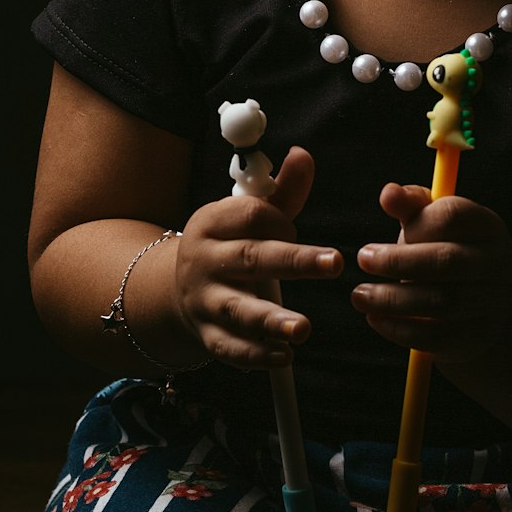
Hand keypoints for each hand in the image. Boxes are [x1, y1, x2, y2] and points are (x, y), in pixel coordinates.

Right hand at [175, 146, 342, 369]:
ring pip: (238, 310)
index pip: (252, 216)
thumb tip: (303, 155)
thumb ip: (282, 191)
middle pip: (252, 258)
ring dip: (272, 320)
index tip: (294, 231)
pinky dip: (255, 355)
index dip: (282, 221)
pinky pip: (230, 348)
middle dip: (295, 261)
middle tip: (335, 263)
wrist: (176, 289)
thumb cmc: (229, 244)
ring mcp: (204, 301)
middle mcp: (204, 260)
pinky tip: (283, 355)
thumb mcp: (247, 215)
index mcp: (212, 222)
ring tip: (304, 328)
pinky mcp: (207, 335)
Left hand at [351, 182, 511, 358]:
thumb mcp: (430, 222)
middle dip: (397, 262)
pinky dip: (402, 330)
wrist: (478, 300)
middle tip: (362, 260)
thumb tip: (388, 193)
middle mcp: (497, 261)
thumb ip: (410, 204)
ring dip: (393, 300)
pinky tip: (377, 319)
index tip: (379, 235)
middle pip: (446, 261)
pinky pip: (439, 336)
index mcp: (486, 225)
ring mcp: (493, 301)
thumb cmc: (445, 248)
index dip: (413, 224)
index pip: (453, 216)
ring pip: (441, 302)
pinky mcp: (480, 335)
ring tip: (360, 295)